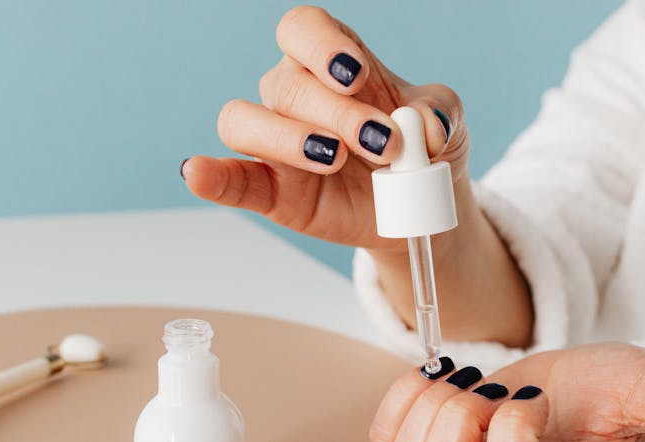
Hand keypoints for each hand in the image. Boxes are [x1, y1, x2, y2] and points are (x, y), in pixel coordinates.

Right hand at [182, 5, 472, 255]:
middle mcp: (294, 96)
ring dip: (286, 137)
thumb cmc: (418, 151)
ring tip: (334, 159)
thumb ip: (439, 114)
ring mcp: (274, 143)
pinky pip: (229, 178)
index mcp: (332, 66)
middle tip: (382, 143)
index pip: (303, 30)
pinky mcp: (268, 189)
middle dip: (337, 113)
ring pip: (244, 120)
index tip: (353, 74)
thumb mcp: (446, 126)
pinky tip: (197, 173)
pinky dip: (210, 176)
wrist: (413, 209)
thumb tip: (423, 126)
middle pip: (287, 84)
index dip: (322, 46)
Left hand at [370, 343, 644, 441]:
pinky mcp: (428, 440)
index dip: (512, 439)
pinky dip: (402, 400)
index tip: (535, 396)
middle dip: (456, 426)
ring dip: (427, 411)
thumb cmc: (608, 393)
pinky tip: (438, 379)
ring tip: (468, 384)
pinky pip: (385, 438)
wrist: (575, 381)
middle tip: (488, 393)